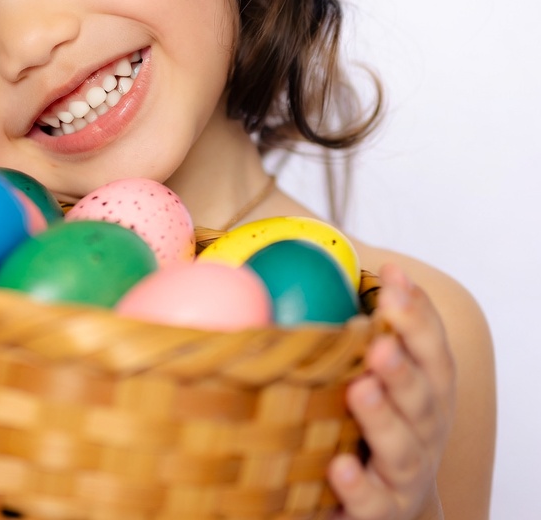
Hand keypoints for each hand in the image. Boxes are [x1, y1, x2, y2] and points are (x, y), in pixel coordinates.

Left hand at [328, 263, 454, 519]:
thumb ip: (351, 314)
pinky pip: (373, 502)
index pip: (431, 347)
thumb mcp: (370, 363)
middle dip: (403, 367)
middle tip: (379, 344)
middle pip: (422, 396)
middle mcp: (424, 427)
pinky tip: (339, 468)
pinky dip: (359, 486)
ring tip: (360, 391)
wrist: (387, 500)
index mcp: (426, 386)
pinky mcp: (381, 510)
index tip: (391, 280)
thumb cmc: (372, 414)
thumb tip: (305, 244)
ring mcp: (405, 471)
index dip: (416, 314)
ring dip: (383, 419)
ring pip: (402, 447)